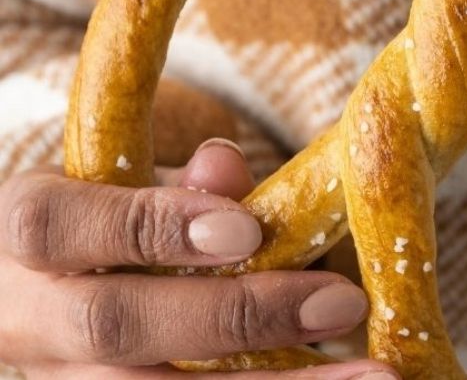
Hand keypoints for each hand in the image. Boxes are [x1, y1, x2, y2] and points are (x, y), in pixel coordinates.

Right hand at [0, 140, 396, 379]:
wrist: (42, 285)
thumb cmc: (106, 219)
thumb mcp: (129, 182)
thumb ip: (181, 182)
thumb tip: (227, 168)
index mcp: (25, 230)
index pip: (63, 227)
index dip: (153, 229)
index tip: (247, 230)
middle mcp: (31, 316)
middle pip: (117, 327)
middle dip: (236, 318)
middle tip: (340, 304)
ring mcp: (63, 378)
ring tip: (371, 377)